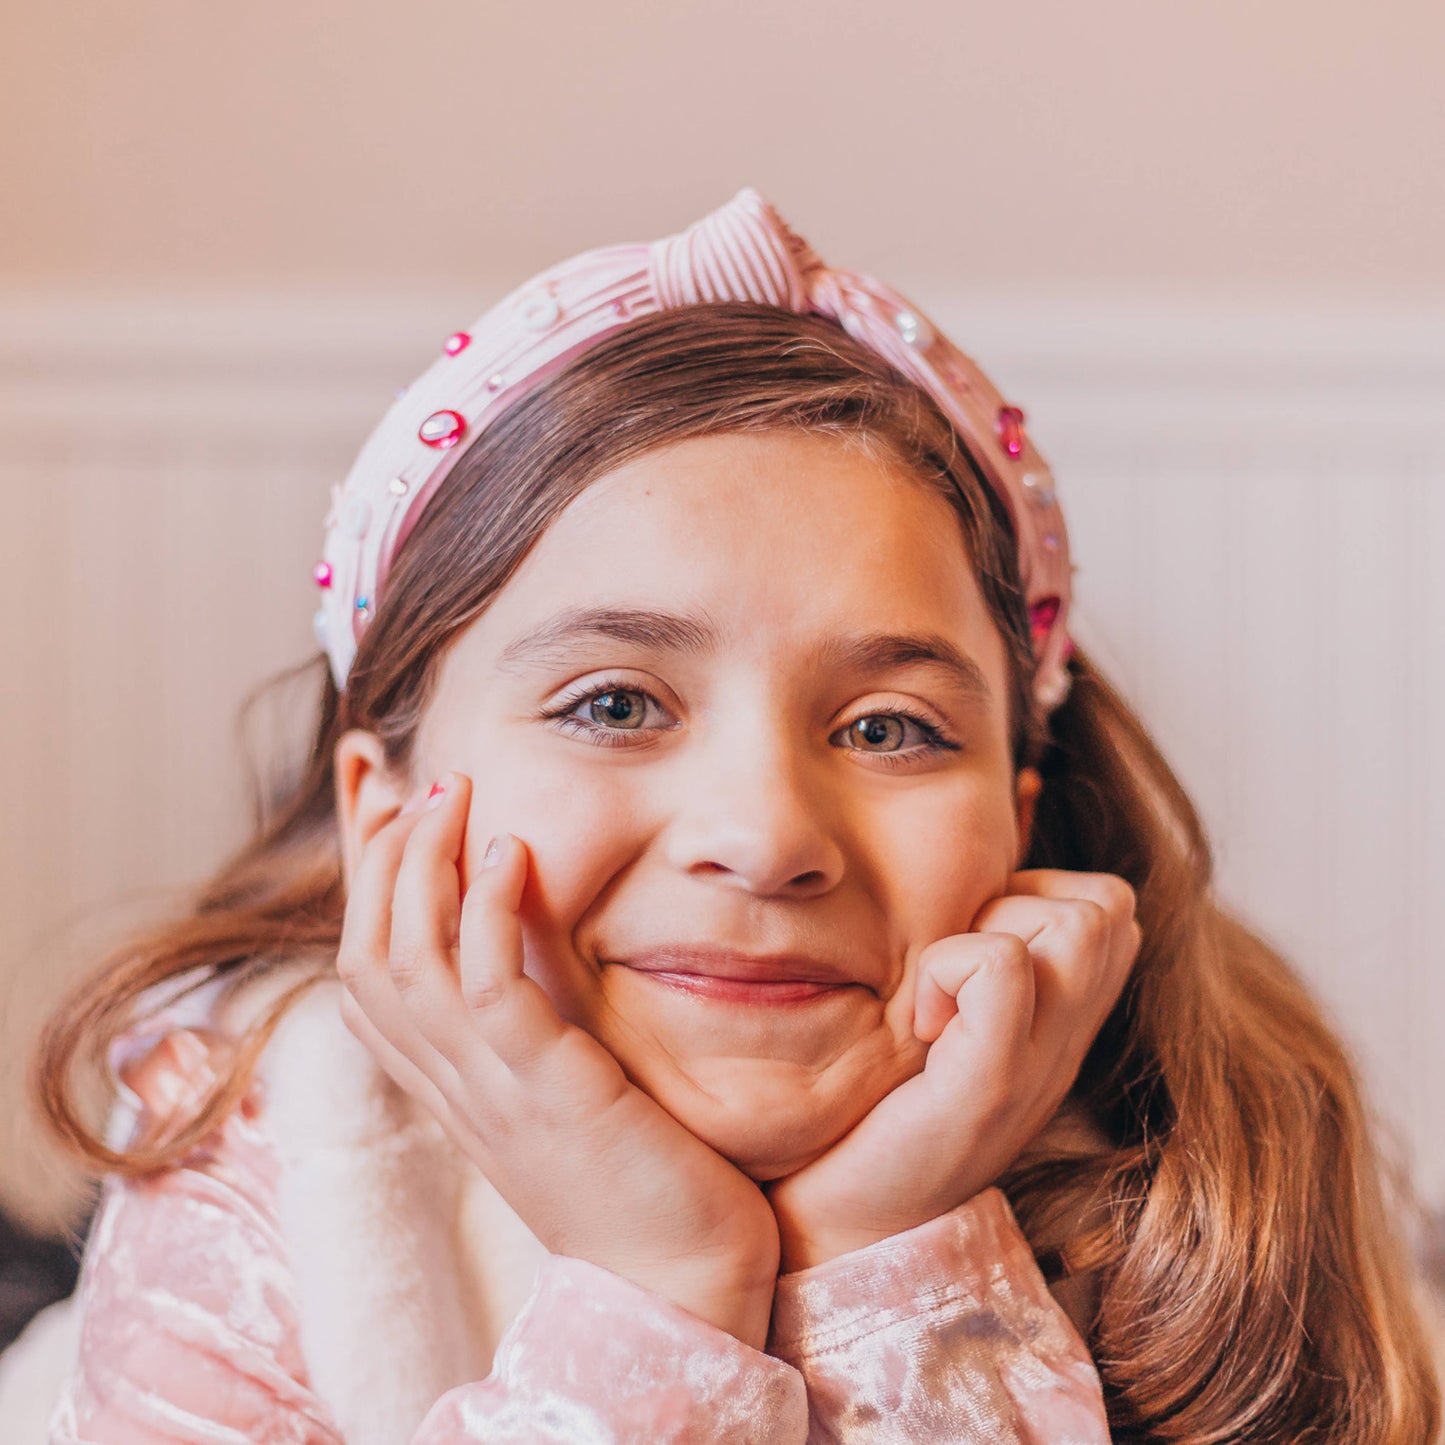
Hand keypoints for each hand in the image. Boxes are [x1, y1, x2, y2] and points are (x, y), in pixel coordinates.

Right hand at [334, 770, 781, 1347]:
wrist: (679, 1283)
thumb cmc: (635, 1182)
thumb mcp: (561, 1091)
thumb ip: (531, 1028)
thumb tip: (537, 950)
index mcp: (447, 1084)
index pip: (369, 969)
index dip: (362, 881)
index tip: (376, 798)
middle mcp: (449, 1083)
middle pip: (364, 953)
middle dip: (375, 856)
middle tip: (407, 779)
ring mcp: (489, 1088)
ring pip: (405, 960)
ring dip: (421, 866)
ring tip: (454, 792)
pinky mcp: (543, 1088)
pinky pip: (486, 990)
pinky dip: (488, 914)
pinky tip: (513, 853)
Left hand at [765, 869, 1140, 1271]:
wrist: (833, 1218)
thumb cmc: (868, 1101)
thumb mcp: (937, 1012)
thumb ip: (965, 950)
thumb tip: (967, 861)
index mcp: (1058, 1023)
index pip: (1112, 906)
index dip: (1041, 894)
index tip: (970, 947)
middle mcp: (1065, 1043)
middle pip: (1108, 903)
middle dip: (1023, 901)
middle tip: (952, 970)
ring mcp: (1038, 1068)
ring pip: (1076, 920)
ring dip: (989, 930)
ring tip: (936, 996)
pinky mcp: (987, 1088)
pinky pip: (1002, 967)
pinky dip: (949, 968)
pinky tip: (918, 1024)